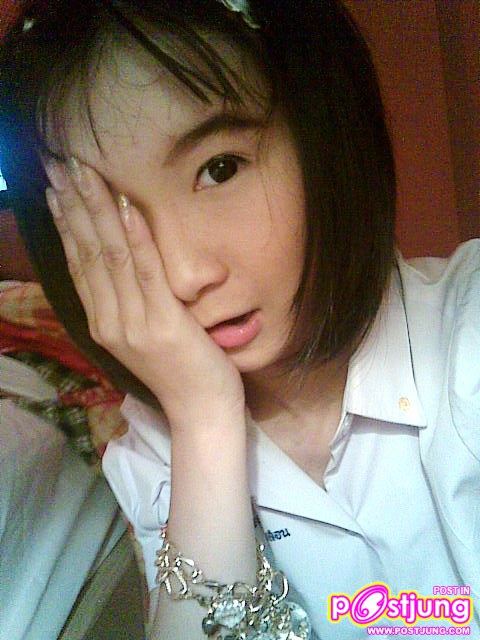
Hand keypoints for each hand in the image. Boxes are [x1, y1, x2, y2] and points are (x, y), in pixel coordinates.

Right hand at [43, 158, 245, 430]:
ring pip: (109, 256)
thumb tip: (119, 266)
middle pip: (87, 253)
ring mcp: (133, 323)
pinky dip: (135, 235)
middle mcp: (108, 321)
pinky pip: (145, 270)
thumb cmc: (180, 371)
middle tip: (59, 164)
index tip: (55, 188)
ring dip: (95, 209)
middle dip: (72, 205)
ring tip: (82, 172)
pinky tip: (124, 204)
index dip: (66, 224)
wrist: (202, 412)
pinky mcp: (162, 324)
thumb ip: (127, 304)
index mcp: (103, 324)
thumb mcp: (144, 336)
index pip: (79, 264)